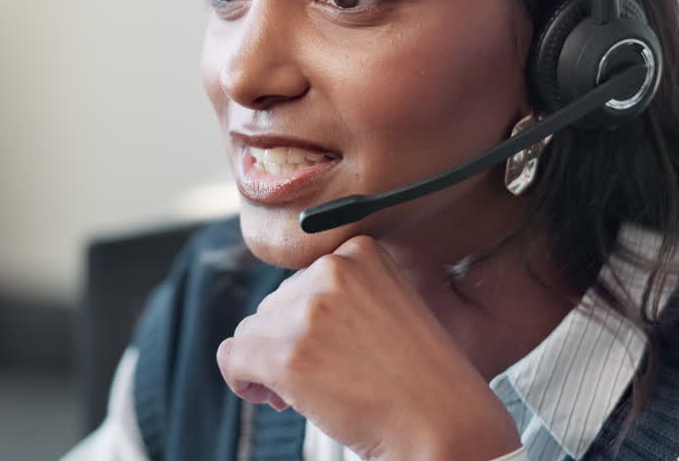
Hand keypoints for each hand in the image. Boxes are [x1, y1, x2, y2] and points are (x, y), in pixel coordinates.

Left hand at [216, 235, 521, 460]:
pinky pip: (233, 357)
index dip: (310, 320)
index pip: (304, 280)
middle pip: (274, 304)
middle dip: (288, 343)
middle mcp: (333, 271)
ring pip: (252, 332)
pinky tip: (273, 397)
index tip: (333, 347)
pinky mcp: (288, 355)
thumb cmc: (425, 381)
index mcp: (362, 252)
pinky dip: (242, 380)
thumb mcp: (392, 309)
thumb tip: (280, 311)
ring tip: (308, 392)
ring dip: (268, 365)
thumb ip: (344, 296)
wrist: (444, 425)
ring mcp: (309, 312)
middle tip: (324, 378)